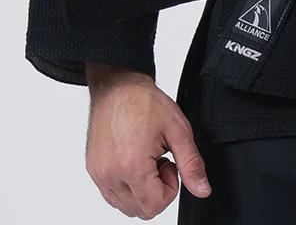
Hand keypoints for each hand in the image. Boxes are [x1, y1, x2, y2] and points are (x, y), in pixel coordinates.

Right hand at [84, 65, 211, 217]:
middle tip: (159, 160)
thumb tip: (202, 189)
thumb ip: (191, 164)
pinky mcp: (93, 171)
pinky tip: (133, 159)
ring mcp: (98, 175)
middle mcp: (110, 175)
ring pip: (126, 206)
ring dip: (141, 190)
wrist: (118, 86)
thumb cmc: (144, 102)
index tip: (170, 163)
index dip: (171, 188)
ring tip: (146, 158)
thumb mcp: (178, 129)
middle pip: (140, 210)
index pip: (155, 206)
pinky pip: (112, 195)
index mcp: (131, 166)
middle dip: (156, 190)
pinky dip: (127, 185)